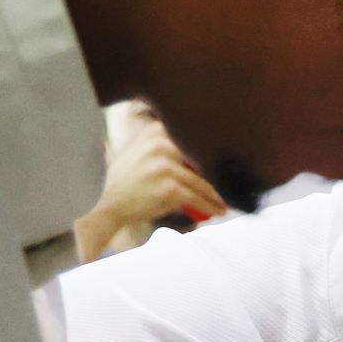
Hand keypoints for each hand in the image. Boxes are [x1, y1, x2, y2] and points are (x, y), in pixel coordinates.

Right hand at [75, 108, 226, 261]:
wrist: (109, 203)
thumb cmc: (128, 180)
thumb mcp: (142, 150)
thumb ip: (166, 144)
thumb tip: (201, 146)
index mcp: (156, 131)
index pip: (193, 138)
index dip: (213, 151)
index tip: (229, 160)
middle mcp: (161, 143)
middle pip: (202, 159)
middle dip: (218, 173)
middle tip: (233, 184)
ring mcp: (165, 165)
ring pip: (202, 181)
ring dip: (217, 194)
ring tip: (226, 201)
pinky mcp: (170, 186)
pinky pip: (198, 197)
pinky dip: (210, 205)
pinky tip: (219, 210)